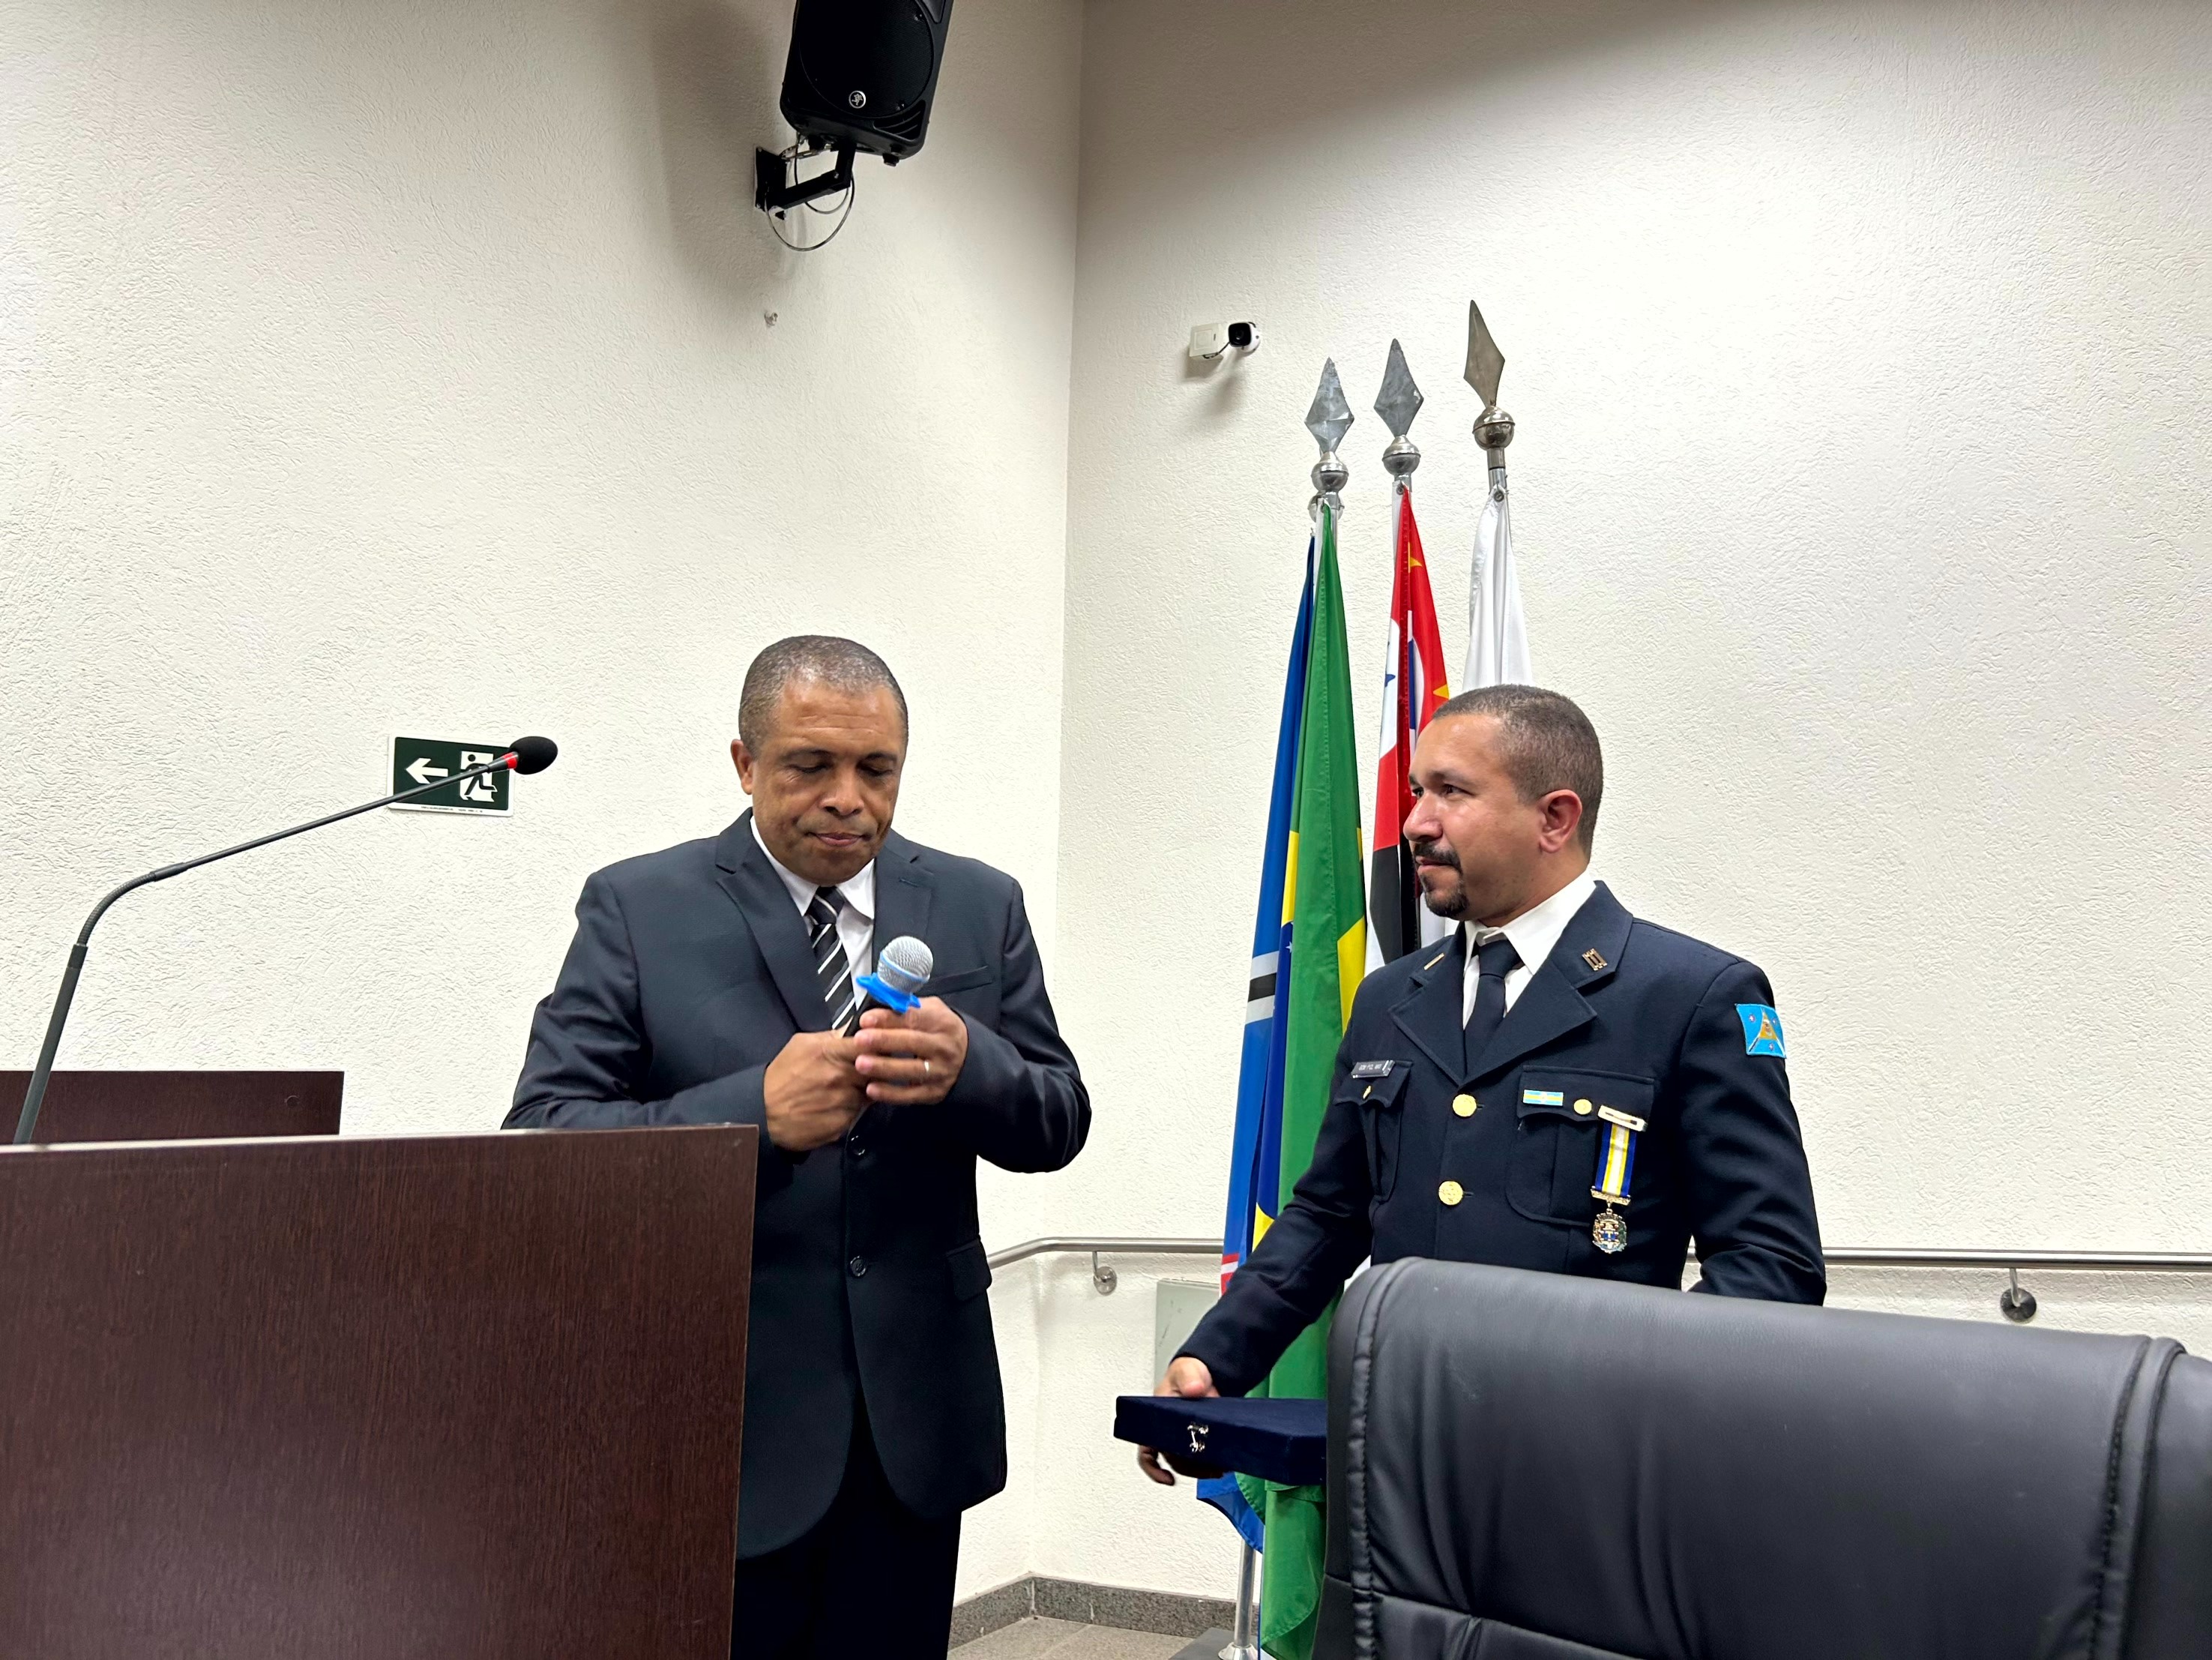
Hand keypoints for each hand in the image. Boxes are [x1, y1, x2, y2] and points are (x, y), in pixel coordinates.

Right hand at [762, 1030, 865, 1151]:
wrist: (763, 1113)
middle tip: (856, 1074)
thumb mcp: (801, 1045)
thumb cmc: (781, 1075)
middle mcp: (840, 1075)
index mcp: (830, 1052)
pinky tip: (833, 1108)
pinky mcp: (843, 1122)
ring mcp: (843, 1101)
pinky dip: (850, 1110)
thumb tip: (854, 1030)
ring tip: (840, 1093)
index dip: (875, 1046)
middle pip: (874, 1070)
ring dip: (860, 1092)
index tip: (873, 1049)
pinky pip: (856, 1113)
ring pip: (867, 1093)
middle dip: (870, 1071)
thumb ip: (830, 1037)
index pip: (869, 1044)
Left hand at [851, 997, 969, 1104]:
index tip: (866, 1019)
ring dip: (884, 1067)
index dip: (889, 1018)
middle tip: (860, 1040)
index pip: (914, 1017)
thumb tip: (876, 1005)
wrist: (966, 1057)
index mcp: (942, 1022)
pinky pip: (911, 1095)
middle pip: (912, 1042)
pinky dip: (890, 1093)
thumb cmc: (939, 1030)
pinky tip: (871, 1089)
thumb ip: (906, 1008)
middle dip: (884, 1041)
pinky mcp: (935, 1092)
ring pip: (911, 1070)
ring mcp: (941, 1071)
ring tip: (861, 1063)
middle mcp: (944, 1047)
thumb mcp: (930, 1010)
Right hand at [1137, 1356, 1219, 1485]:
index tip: (1166, 1478)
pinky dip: (1210, 1465)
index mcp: (1155, 1418)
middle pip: (1172, 1460)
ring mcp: (1182, 1438)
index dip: (1152, 1468)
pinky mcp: (1198, 1440)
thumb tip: (1193, 1388)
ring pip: (1187, 1463)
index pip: (1146, 1449)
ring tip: (1219, 1468)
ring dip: (1201, 1470)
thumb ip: (1189, 1377)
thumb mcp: (1187, 1371)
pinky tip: (1221, 1465)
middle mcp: (1166, 1432)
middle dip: (1189, 1469)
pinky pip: (1200, 1459)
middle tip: (1208, 1469)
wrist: (1203, 1375)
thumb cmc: (1188, 1373)